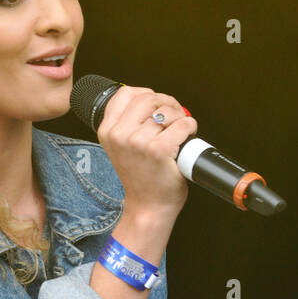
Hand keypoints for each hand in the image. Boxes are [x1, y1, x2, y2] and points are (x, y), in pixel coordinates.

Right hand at [98, 85, 198, 218]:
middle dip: (167, 104)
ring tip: (178, 132)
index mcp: (107, 130)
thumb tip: (152, 99)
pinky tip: (185, 139)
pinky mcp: (158, 150)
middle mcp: (119, 134)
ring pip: (167, 111)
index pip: (126, 93)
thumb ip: (127, 122)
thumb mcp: (120, 146)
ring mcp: (137, 142)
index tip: (156, 106)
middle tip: (174, 118)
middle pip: (149, 98)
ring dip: (180, 118)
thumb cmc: (140, 176)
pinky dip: (190, 129)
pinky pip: (183, 124)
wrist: (148, 205)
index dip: (147, 95)